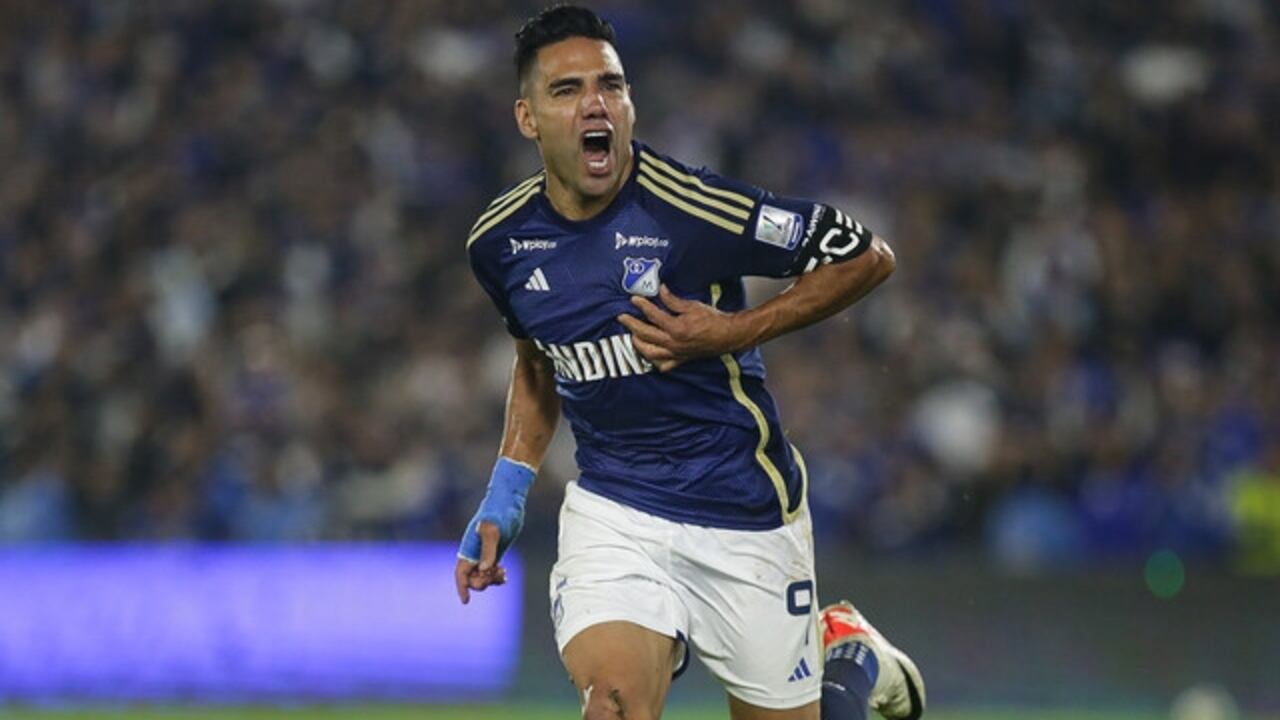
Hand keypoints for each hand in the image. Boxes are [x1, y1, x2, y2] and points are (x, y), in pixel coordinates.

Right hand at [454, 521, 508, 603]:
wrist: (507, 502)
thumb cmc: (498, 513)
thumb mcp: (492, 531)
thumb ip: (488, 550)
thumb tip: (484, 569)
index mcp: (468, 549)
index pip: (461, 574)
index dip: (462, 587)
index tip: (466, 601)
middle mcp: (474, 554)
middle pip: (473, 579)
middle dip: (483, 582)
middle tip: (496, 573)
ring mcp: (484, 554)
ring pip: (483, 576)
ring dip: (491, 580)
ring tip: (503, 573)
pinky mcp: (495, 552)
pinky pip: (491, 571)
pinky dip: (496, 577)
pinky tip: (505, 575)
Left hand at [616, 285, 746, 371]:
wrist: (728, 335)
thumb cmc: (713, 320)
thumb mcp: (692, 306)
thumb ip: (673, 300)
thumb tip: (661, 290)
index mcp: (676, 328)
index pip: (653, 315)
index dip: (642, 305)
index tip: (634, 299)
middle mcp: (673, 343)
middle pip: (645, 334)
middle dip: (631, 325)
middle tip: (622, 317)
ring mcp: (676, 353)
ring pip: (650, 353)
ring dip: (638, 344)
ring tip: (632, 336)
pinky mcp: (681, 359)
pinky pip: (664, 365)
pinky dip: (655, 361)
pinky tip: (650, 356)